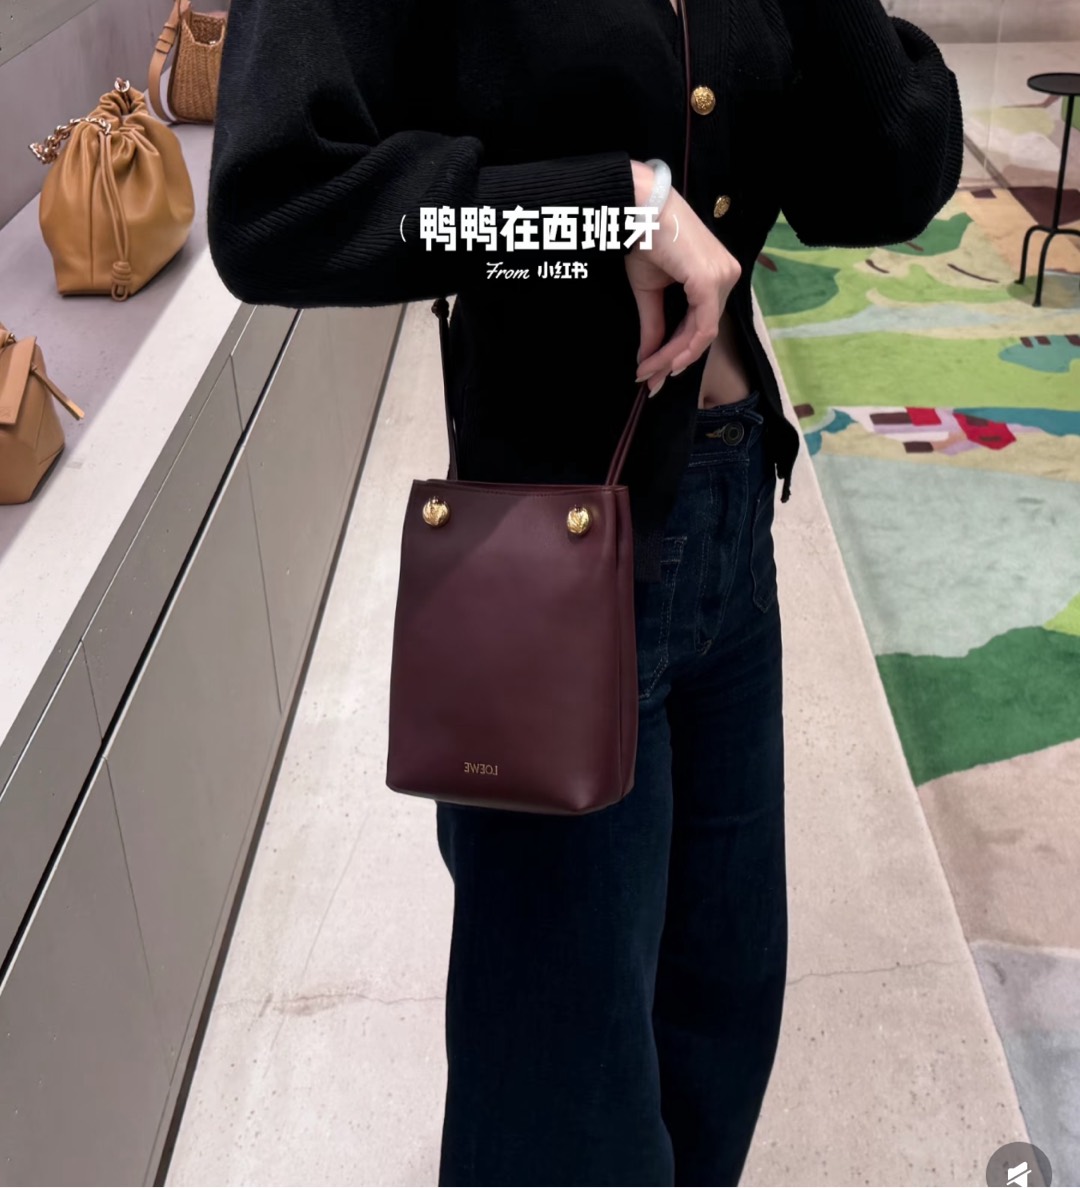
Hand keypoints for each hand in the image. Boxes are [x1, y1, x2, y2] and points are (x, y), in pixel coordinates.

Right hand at [626, 160, 741, 396]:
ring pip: (702, 334)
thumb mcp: (650, 291)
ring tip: (649, 372)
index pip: (700, 322)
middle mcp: (726, 276)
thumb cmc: (645, 238)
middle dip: (674, 360)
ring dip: (674, 357)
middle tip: (650, 381)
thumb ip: (655, 326)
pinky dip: (683, 349)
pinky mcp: (710, 282)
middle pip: (702, 331)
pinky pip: (701, 328)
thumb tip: (647, 360)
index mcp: (716, 275)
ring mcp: (722, 278)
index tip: (654, 374)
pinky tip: (663, 362)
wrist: (639, 206)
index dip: (677, 352)